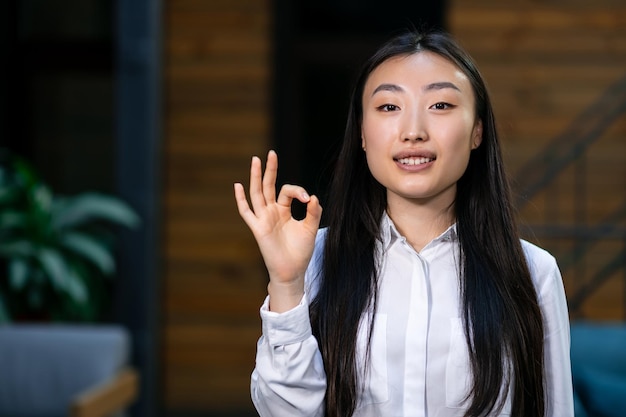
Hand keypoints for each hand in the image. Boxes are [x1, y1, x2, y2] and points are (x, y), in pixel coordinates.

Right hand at [234, 150, 322, 311]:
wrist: (292, 271)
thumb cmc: (300, 251)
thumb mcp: (310, 229)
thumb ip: (313, 212)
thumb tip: (313, 197)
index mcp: (283, 210)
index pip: (287, 191)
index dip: (299, 191)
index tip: (309, 200)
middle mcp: (271, 212)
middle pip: (269, 186)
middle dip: (270, 169)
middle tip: (272, 153)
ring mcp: (263, 219)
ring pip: (257, 193)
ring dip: (257, 177)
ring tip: (256, 160)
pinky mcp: (258, 228)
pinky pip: (246, 212)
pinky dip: (241, 200)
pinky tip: (238, 186)